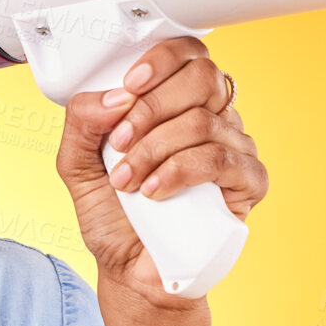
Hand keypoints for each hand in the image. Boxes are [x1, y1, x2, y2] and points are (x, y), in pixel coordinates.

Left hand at [54, 37, 268, 309]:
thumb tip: (116, 96)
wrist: (131, 271)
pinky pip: (221, 159)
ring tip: (127, 181)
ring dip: (154, 150)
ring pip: (203, 122)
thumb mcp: (76, 164)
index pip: (189, 54)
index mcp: (178, 102)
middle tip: (120, 143)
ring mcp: (235, 148)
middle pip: (203, 78)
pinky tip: (154, 193)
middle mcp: (213, 117)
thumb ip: (81, 122)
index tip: (129, 85)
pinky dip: (179, 172)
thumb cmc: (113, 216)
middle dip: (151, 108)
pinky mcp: (248, 183)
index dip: (161, 60)